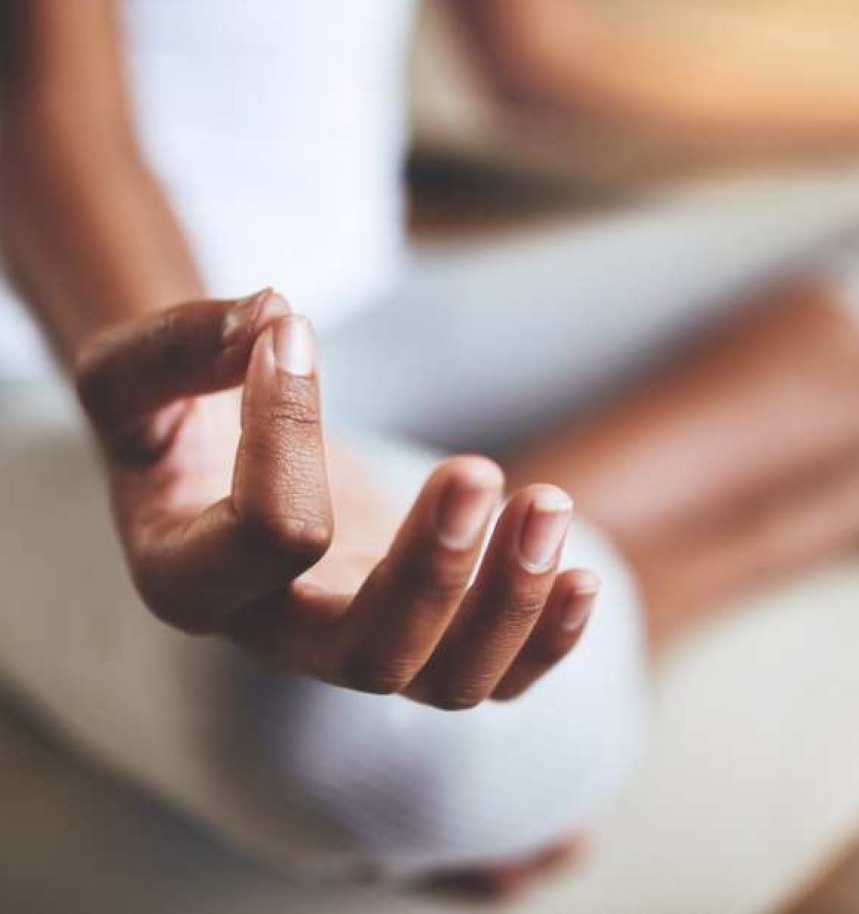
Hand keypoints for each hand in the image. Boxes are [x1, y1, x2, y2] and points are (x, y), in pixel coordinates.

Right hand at [75, 291, 599, 707]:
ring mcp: (361, 641)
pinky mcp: (424, 629)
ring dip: (513, 602)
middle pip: (373, 655)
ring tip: (547, 505)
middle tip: (475, 472)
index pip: (267, 536)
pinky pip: (498, 675)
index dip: (287, 426)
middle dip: (436, 572)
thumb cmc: (177, 420)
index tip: (293, 332)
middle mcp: (283, 635)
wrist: (224, 463)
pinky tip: (580, 573)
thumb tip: (278, 317)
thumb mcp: (139, 372)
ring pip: (452, 680)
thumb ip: (181, 347)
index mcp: (196, 582)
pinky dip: (548, 639)